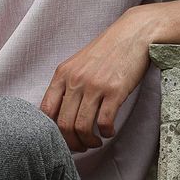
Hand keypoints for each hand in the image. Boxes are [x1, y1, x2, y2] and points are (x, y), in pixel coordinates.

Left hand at [40, 8, 153, 151]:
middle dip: (71, 142)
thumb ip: (67, 85)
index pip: (45, 111)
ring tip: (95, 141)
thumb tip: (59, 114)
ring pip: (82, 127)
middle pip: (63, 124)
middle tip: (80, 146)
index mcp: (62, 74)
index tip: (63, 137)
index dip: (51, 131)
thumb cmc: (107, 51)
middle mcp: (75, 80)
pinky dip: (106, 133)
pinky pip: (104, 122)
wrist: (133, 33)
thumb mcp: (78, 64)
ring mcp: (95, 86)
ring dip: (88, 141)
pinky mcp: (115, 91)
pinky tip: (109, 131)